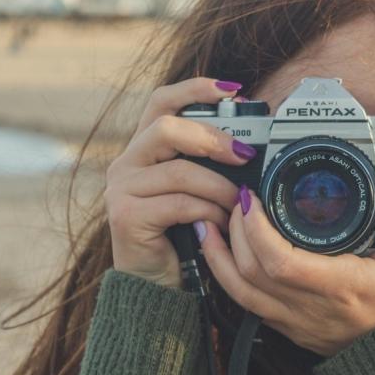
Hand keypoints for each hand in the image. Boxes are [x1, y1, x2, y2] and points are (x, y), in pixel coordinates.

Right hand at [103, 77, 255, 288]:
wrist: (157, 286)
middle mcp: (126, 163)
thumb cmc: (184, 234)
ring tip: (239, 202)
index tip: (233, 90)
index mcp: (144, 149)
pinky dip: (208, 212)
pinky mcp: (126, 217)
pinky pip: (179, 204)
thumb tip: (252, 146)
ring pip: (179, 171)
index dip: (196, 88)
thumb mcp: (198, 191)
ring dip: (219, 187)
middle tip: (245, 155)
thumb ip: (210, 165)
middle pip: (166, 128)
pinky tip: (221, 224)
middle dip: (213, 138)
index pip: (162, 101)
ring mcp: (121, 189)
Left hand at [199, 160, 374, 355]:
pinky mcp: (290, 330)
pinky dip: (229, 278)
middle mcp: (311, 307)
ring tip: (209, 225)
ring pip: (240, 293)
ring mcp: (296, 322)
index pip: (281, 261)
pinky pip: (248, 305)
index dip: (256, 228)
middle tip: (237, 200)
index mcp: (340, 285)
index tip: (251, 199)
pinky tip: (224, 256)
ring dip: (219, 257)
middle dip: (235, 231)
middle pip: (250, 273)